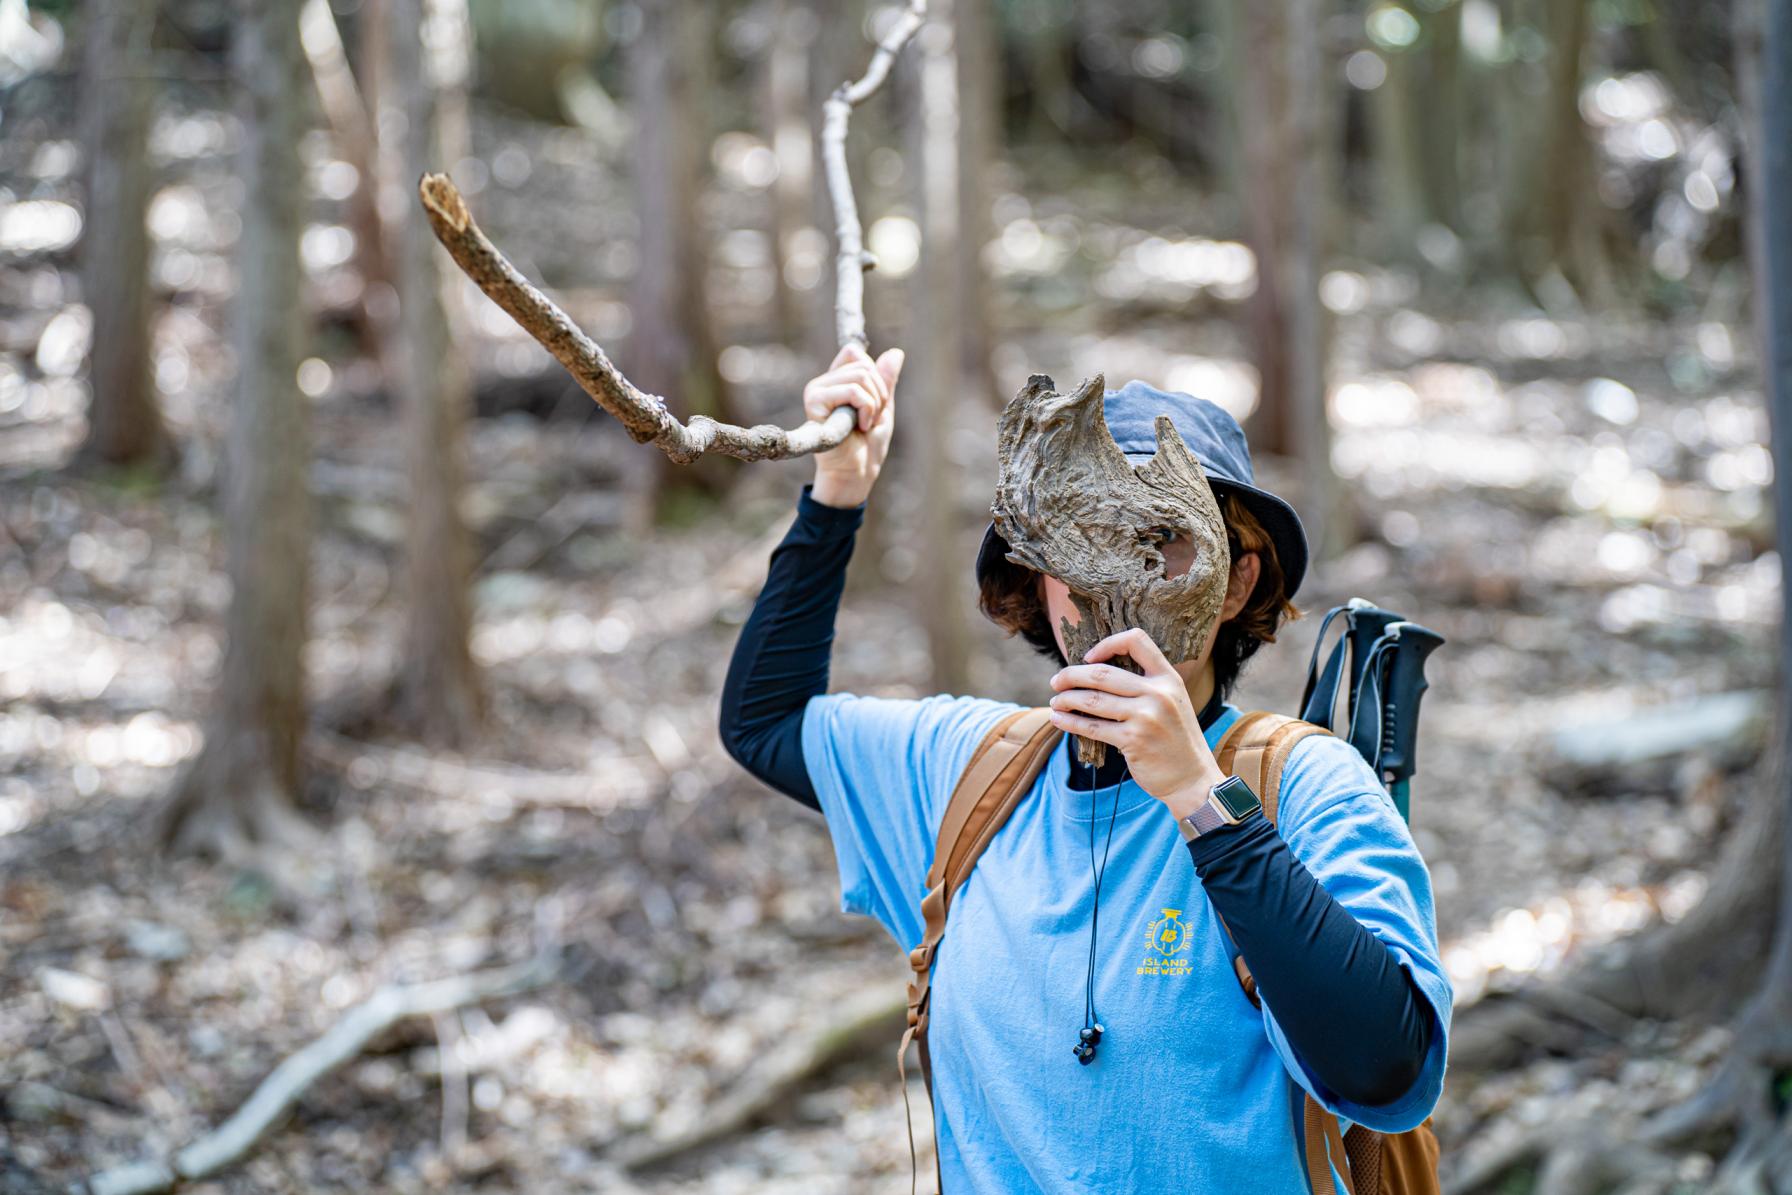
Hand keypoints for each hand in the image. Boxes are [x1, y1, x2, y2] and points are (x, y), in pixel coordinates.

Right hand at [804, 342, 903, 507]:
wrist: (857, 472)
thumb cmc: (868, 445)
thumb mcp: (884, 406)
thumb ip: (886, 380)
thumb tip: (896, 352)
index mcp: (836, 380)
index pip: (855, 353)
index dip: (875, 375)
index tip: (875, 403)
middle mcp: (823, 382)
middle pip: (863, 364)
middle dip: (879, 393)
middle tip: (872, 418)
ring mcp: (816, 391)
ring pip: (861, 376)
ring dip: (874, 404)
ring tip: (865, 424)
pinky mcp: (814, 402)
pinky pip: (852, 390)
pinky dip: (866, 409)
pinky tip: (859, 427)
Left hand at [1046, 627, 1226, 818]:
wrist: (1192, 778)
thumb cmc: (1176, 739)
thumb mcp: (1173, 702)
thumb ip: (1146, 686)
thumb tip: (1096, 674)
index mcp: (1169, 678)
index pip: (1137, 641)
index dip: (1108, 644)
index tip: (1089, 657)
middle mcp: (1159, 693)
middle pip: (1102, 673)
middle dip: (1071, 675)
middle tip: (1056, 681)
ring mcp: (1146, 717)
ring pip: (1092, 700)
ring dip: (1066, 700)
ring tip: (1056, 702)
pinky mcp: (1133, 740)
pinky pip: (1092, 727)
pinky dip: (1069, 722)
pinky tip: (1058, 719)